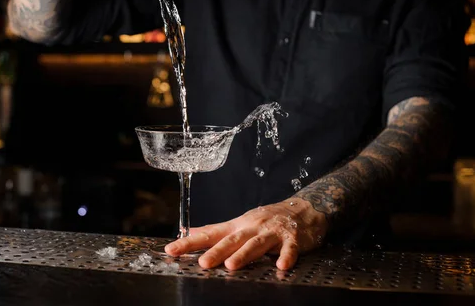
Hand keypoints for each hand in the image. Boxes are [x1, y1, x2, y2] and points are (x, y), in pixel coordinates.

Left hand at [164, 199, 328, 270]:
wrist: (303, 208)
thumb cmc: (268, 218)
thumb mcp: (240, 222)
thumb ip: (216, 230)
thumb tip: (190, 232)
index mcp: (237, 226)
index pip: (210, 234)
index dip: (189, 242)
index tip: (171, 250)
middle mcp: (252, 227)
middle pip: (232, 240)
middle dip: (216, 252)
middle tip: (202, 263)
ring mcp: (272, 232)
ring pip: (256, 244)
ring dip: (244, 255)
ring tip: (231, 265)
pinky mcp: (293, 238)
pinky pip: (289, 249)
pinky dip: (285, 257)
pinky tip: (281, 266)